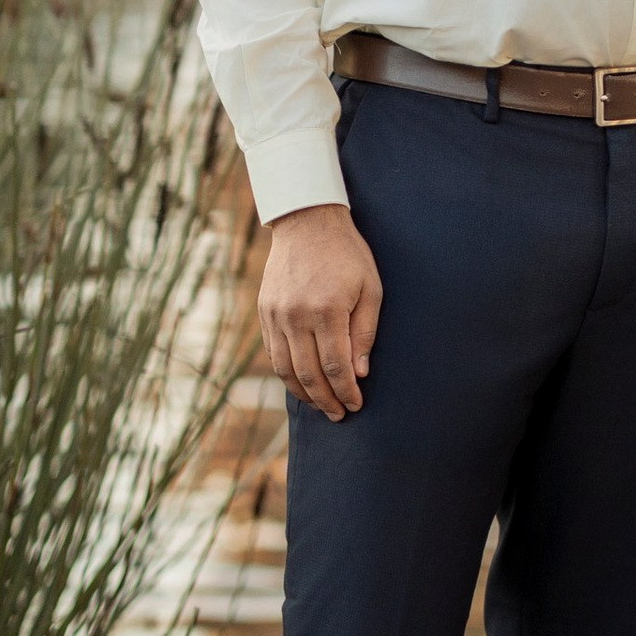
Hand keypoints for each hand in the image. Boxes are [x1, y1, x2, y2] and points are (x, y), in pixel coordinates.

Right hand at [258, 200, 382, 419]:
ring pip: (286, 369)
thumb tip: (360, 373)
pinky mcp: (264, 312)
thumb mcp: (370, 288)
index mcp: (326, 310)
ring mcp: (276, 315)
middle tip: (340, 414)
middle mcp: (296, 316)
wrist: (307, 221)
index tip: (356, 405)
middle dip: (326, 400)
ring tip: (322, 406)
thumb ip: (365, 332)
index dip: (346, 391)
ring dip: (304, 394)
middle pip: (309, 374)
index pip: (335, 366)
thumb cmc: (347, 254)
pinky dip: (287, 374)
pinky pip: (273, 354)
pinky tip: (302, 383)